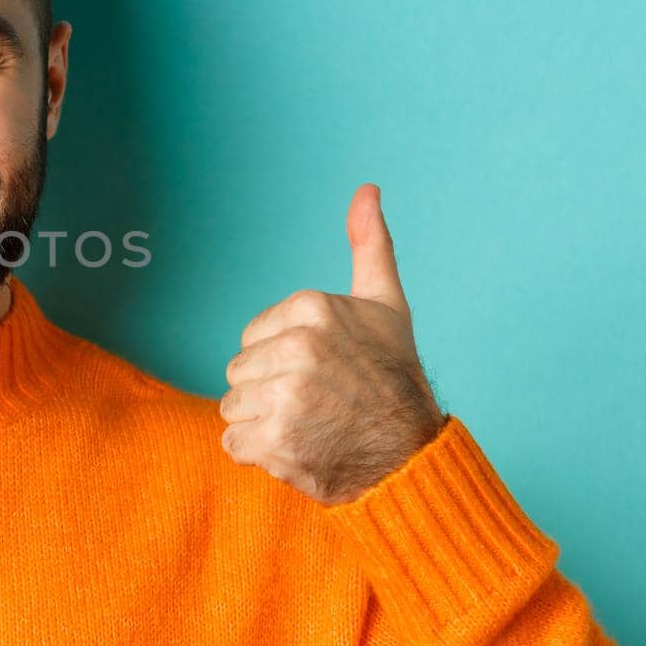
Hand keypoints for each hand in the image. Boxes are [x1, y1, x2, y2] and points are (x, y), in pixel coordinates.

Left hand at [219, 184, 445, 505]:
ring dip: (263, 424)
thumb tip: (366, 189)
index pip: (252, 339)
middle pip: (238, 373)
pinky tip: (298, 450)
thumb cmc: (393, 378)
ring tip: (309, 426)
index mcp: (312, 307)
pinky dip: (260, 455)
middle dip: (269, 392)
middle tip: (317, 403)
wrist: (412, 455)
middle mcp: (298, 346)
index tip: (322, 372)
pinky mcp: (275, 440)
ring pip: (233, 408)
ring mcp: (286, 395)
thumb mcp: (385, 304)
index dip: (280, 361)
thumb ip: (369, 245)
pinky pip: (233, 444)